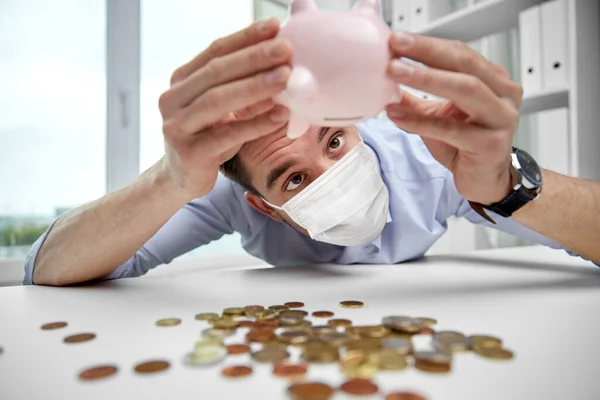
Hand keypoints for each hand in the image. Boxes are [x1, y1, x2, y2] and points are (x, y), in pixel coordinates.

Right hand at [158, 18, 291, 199]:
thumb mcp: (223, 108)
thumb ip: (244, 86)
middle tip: (286, 49)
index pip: (214, 51)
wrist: (182, 177)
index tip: (274, 26)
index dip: (245, 37)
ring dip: (255, 86)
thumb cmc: (209, 137)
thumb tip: (285, 65)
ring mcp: (177, 126)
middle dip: (254, 58)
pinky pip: (227, 134)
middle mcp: (173, 99)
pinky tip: (280, 115)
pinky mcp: (189, 152)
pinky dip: (256, 123)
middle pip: (216, 72)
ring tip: (285, 77)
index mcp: (181, 80)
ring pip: (218, 100)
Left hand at [385, 32, 522, 205]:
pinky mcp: (491, 144)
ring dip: (426, 78)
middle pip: (464, 64)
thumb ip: (416, 99)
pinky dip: (421, 121)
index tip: (398, 40)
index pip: (459, 53)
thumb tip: (386, 82)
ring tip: (396, 72)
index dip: (427, 45)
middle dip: (427, 52)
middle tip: (397, 46)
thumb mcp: (438, 116)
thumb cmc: (467, 146)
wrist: (486, 181)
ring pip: (465, 89)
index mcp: (494, 80)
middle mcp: (504, 95)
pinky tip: (397, 114)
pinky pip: (451, 129)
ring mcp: (501, 119)